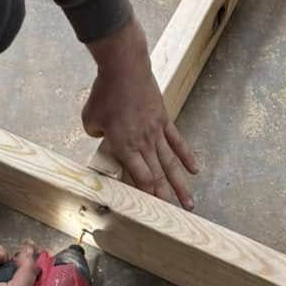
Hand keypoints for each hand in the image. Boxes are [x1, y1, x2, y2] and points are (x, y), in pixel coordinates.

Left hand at [82, 19, 197, 208]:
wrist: (124, 66)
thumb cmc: (104, 92)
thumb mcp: (90, 118)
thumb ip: (96, 133)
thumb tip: (103, 136)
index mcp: (124, 146)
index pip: (139, 178)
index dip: (147, 197)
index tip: (152, 213)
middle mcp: (143, 143)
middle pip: (157, 176)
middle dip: (166, 199)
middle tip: (175, 219)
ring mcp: (156, 132)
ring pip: (171, 164)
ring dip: (181, 185)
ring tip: (190, 204)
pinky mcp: (164, 119)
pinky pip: (177, 141)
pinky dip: (187, 156)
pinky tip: (195, 170)